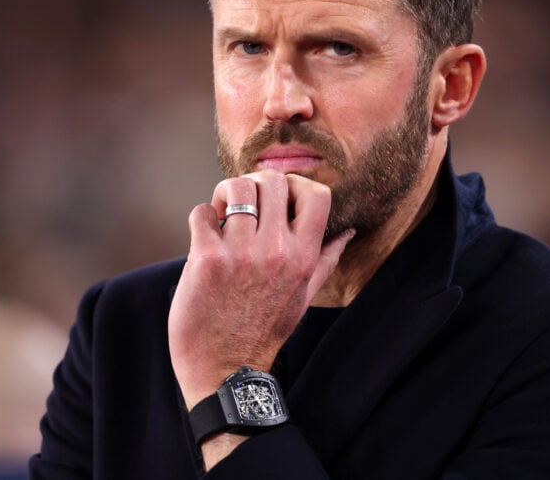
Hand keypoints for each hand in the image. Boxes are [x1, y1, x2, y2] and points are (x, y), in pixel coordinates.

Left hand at [168, 170, 354, 411]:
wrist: (226, 369)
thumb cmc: (264, 330)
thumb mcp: (303, 295)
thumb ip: (326, 258)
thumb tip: (348, 231)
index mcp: (303, 256)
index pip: (316, 194)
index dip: (296, 185)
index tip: (279, 198)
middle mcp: (276, 251)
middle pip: (273, 180)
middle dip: (255, 184)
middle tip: (244, 202)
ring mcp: (241, 254)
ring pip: (235, 188)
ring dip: (224, 196)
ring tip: (221, 214)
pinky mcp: (207, 259)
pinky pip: (202, 213)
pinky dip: (201, 217)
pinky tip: (204, 235)